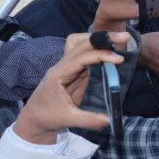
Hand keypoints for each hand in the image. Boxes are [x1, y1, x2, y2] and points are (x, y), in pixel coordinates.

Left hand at [14, 32, 131, 143]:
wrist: (34, 119)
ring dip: (98, 40)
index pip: (81, 58)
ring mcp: (67, 66)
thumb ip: (89, 120)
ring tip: (117, 42)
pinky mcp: (72, 70)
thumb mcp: (67, 120)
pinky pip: (85, 55)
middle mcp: (62, 65)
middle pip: (81, 43)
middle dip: (102, 38)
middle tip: (124, 38)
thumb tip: (110, 120)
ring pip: (81, 44)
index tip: (119, 59)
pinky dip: (97, 50)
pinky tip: (110, 53)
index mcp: (58, 73)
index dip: (101, 55)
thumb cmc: (47, 117)